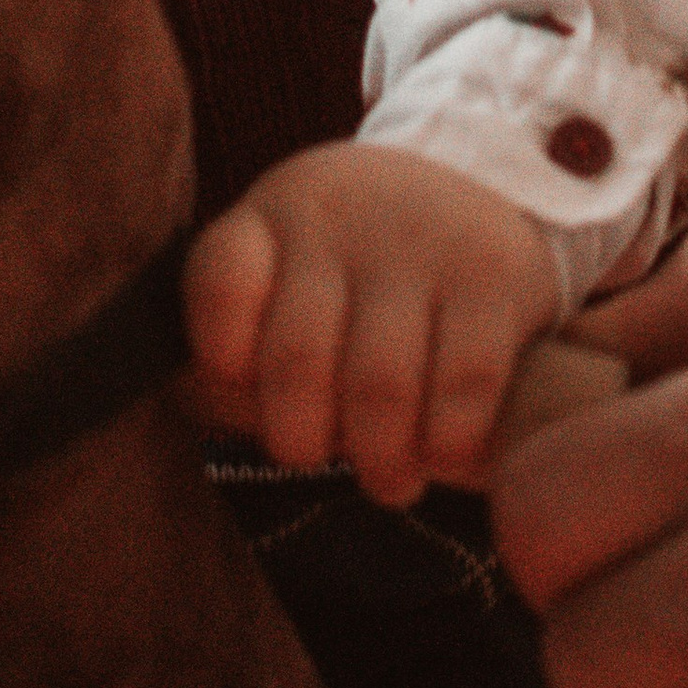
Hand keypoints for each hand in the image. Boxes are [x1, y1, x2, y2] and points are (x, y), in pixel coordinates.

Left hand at [182, 141, 563, 505]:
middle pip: (297, 359)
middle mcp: (340, 213)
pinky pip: (465, 382)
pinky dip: (446, 441)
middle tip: (318, 457)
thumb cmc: (353, 281)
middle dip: (302, 437)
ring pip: (381, 383)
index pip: (220, 286)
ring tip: (387, 479)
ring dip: (379, 458)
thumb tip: (193, 398)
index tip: (247, 390)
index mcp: (270, 216)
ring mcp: (420, 234)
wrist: (476, 208)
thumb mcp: (284, 283)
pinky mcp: (494, 266)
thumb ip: (232, 350)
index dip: (222, 363)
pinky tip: (442, 453)